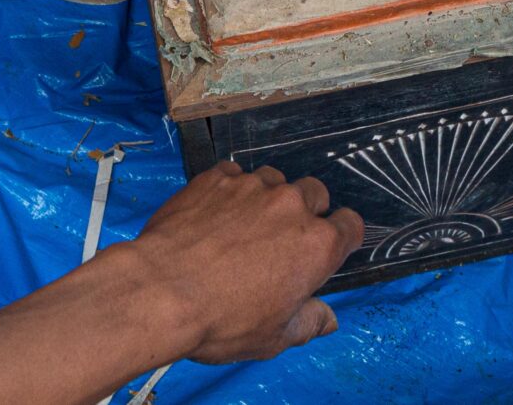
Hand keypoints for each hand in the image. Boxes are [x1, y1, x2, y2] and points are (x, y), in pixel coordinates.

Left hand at [121, 162, 364, 364]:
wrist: (161, 291)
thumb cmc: (221, 320)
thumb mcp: (274, 338)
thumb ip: (308, 323)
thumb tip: (327, 320)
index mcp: (317, 246)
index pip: (351, 226)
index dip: (341, 237)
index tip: (326, 249)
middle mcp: (291, 206)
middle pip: (315, 193)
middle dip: (306, 212)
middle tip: (281, 240)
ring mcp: (252, 186)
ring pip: (274, 179)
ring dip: (268, 198)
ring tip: (244, 226)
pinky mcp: (217, 177)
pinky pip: (234, 174)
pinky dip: (230, 190)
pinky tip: (214, 216)